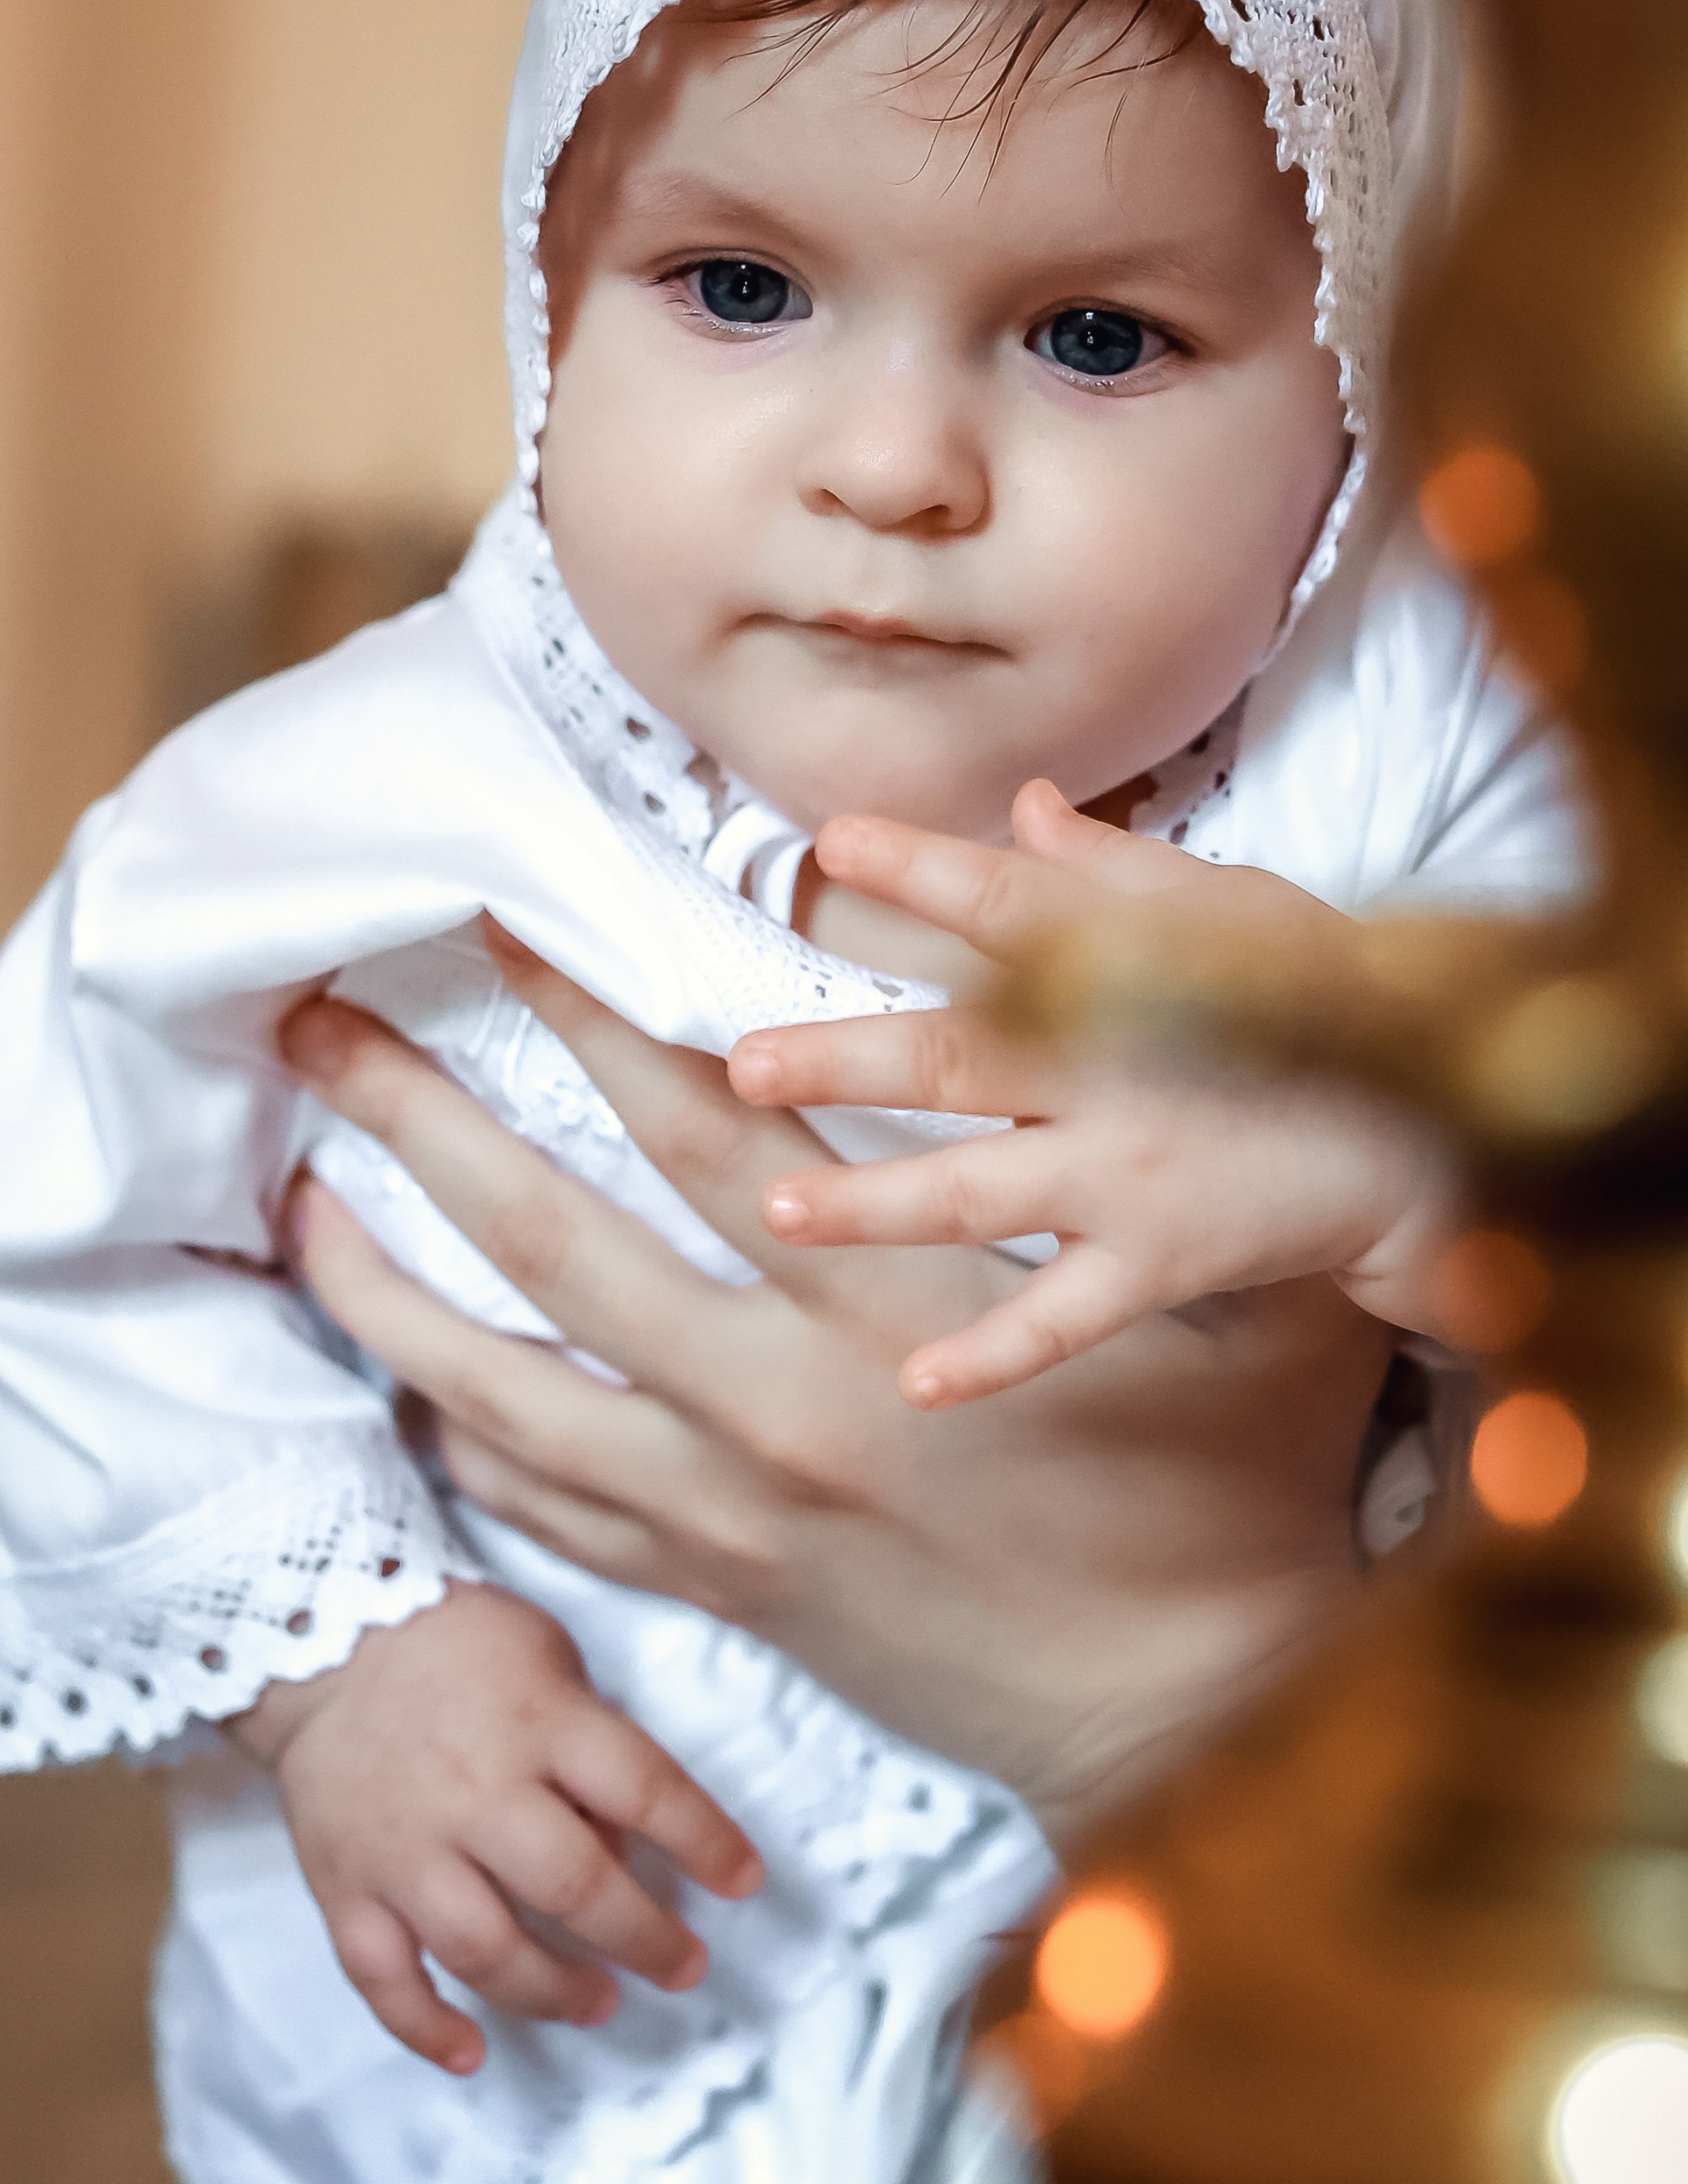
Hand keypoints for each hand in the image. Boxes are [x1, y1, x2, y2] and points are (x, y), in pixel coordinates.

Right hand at [226, 1579, 761, 2075]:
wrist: (317, 1635)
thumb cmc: (455, 1644)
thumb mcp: (548, 1658)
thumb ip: (589, 1742)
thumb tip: (626, 1842)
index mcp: (539, 1723)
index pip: (643, 1789)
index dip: (705, 1841)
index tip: (744, 1883)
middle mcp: (476, 1793)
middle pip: (574, 1886)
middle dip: (643, 1940)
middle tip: (683, 1968)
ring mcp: (406, 1848)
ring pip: (484, 1946)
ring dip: (551, 1992)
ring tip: (597, 2005)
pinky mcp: (347, 1885)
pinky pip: (381, 1975)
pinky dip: (423, 2026)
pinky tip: (470, 2054)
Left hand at [281, 953, 1391, 1833]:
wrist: (1184, 1720)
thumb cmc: (1224, 1497)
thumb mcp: (1239, 1303)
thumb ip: (1174, 1155)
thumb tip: (1148, 982)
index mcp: (892, 1317)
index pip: (706, 1134)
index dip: (595, 1016)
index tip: (503, 919)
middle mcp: (777, 1409)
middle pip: (552, 1239)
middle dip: (424, 1118)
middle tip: (322, 1017)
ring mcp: (726, 1512)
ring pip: (501, 1390)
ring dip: (384, 1284)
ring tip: (292, 1196)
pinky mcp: (713, 1586)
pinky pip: (543, 1507)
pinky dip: (456, 1434)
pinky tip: (394, 1368)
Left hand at [739, 780, 1456, 1407]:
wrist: (1442, 1127)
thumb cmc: (1326, 1001)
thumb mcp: (1231, 910)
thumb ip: (1109, 870)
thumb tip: (1022, 801)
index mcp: (1126, 967)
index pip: (1009, 903)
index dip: (924, 867)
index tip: (830, 840)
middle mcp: (1113, 1069)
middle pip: (959, 1058)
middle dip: (845, 1060)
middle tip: (742, 1062)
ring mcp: (1133, 1172)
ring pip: (979, 1190)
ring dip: (873, 1203)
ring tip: (778, 1205)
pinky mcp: (1163, 1259)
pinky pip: (1065, 1320)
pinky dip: (995, 1356)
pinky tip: (915, 1383)